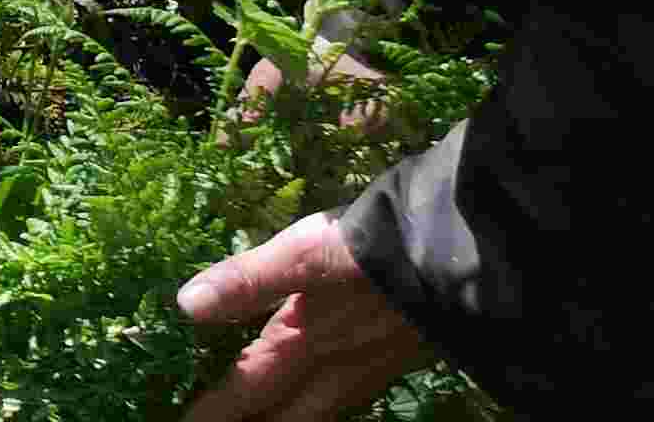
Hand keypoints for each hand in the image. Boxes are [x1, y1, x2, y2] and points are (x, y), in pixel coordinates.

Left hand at [178, 212, 437, 420]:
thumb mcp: (304, 252)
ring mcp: (373, 362)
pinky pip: (351, 392)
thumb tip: (187, 306)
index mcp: (305, 339)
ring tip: (269, 421)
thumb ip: (248, 280)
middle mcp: (338, 363)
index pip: (249, 385)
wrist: (466, 253)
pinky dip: (325, 402)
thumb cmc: (377, 248)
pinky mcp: (400, 353)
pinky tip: (327, 395)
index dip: (218, 409)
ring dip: (289, 418)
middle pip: (288, 411)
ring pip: (322, 407)